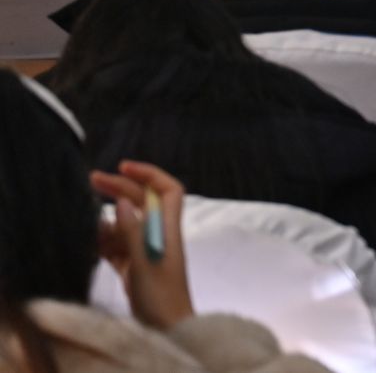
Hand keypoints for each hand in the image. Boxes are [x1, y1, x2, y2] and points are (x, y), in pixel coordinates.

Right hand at [93, 162, 194, 330]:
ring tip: (86, 218)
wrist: (167, 328)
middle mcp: (159, 235)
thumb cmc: (160, 296)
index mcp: (168, 229)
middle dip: (120, 188)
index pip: (168, 190)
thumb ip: (132, 232)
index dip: (149, 174)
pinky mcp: (134, 267)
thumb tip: (123, 202)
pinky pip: (116, 245)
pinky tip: (90, 239)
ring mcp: (146, 250)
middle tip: (92, 179)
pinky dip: (104, 240)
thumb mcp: (144, 262)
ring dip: (108, 218)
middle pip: (142, 202)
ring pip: (126, 224)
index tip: (124, 166)